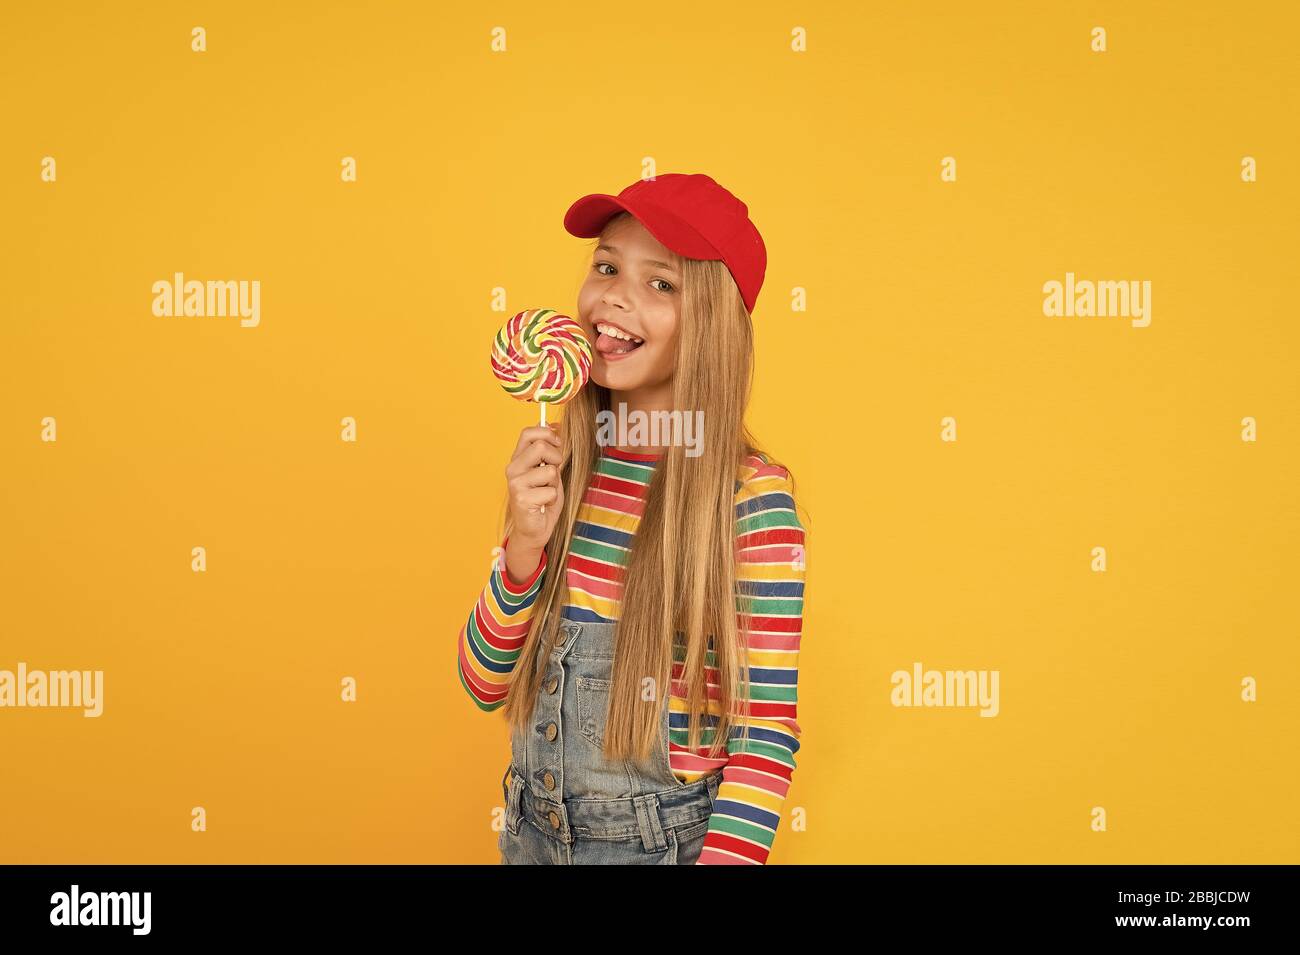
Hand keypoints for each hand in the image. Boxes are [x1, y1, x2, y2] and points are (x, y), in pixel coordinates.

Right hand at [504, 424, 563, 554]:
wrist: (534, 529)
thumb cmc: (542, 499)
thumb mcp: (548, 470)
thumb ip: (549, 451)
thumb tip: (556, 425)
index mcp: (518, 458)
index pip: (528, 433)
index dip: (547, 434)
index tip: (557, 443)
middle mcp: (513, 469)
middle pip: (541, 446)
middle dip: (556, 458)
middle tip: (553, 474)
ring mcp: (516, 484)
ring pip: (550, 471)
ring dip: (555, 484)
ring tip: (546, 493)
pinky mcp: (522, 499)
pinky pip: (551, 491)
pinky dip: (553, 499)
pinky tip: (543, 505)